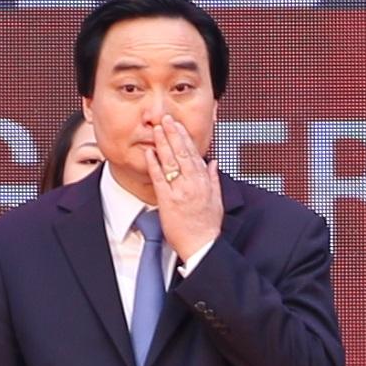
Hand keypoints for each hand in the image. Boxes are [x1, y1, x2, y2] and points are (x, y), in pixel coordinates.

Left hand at [140, 112, 226, 264]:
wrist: (202, 246)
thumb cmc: (207, 227)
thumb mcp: (217, 200)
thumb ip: (214, 179)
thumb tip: (213, 162)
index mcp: (204, 182)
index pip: (194, 154)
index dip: (186, 138)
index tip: (179, 125)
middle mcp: (193, 184)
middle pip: (182, 153)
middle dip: (174, 134)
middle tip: (166, 119)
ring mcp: (180, 192)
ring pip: (171, 162)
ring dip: (164, 144)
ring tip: (157, 129)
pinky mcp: (168, 201)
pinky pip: (160, 179)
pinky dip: (154, 165)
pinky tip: (149, 153)